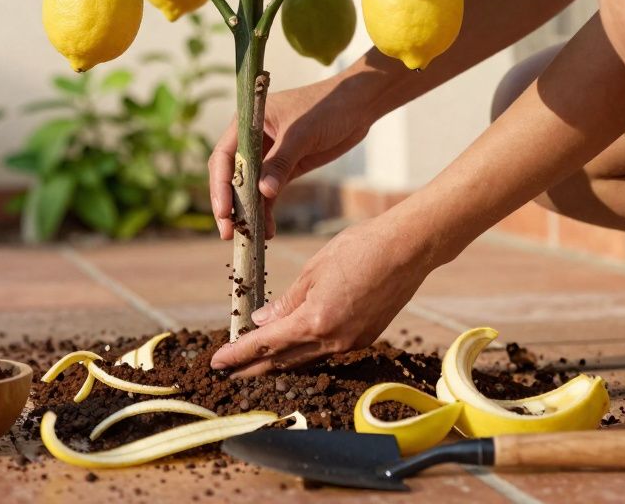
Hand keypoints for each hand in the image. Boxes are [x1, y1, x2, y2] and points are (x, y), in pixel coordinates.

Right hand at [208, 75, 373, 239]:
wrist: (358, 106)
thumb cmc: (327, 107)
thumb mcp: (301, 134)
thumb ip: (281, 162)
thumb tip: (263, 193)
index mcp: (247, 122)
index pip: (224, 157)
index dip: (220, 185)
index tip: (223, 211)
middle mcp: (251, 140)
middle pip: (231, 176)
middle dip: (229, 205)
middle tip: (229, 232)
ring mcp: (267, 155)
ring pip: (249, 189)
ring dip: (248, 212)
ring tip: (249, 237)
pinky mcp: (283, 168)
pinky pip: (268, 193)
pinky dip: (267, 211)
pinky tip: (268, 230)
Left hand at [209, 216, 445, 375]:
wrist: (408, 249)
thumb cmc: (359, 249)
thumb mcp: (313, 270)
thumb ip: (286, 301)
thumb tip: (261, 322)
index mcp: (315, 321)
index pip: (266, 345)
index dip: (238, 354)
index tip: (217, 361)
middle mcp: (333, 340)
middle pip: (283, 361)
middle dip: (252, 368)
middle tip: (226, 374)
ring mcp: (350, 343)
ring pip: (304, 359)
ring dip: (277, 363)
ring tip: (253, 366)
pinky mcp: (364, 338)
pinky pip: (324, 351)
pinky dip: (302, 352)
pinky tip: (291, 349)